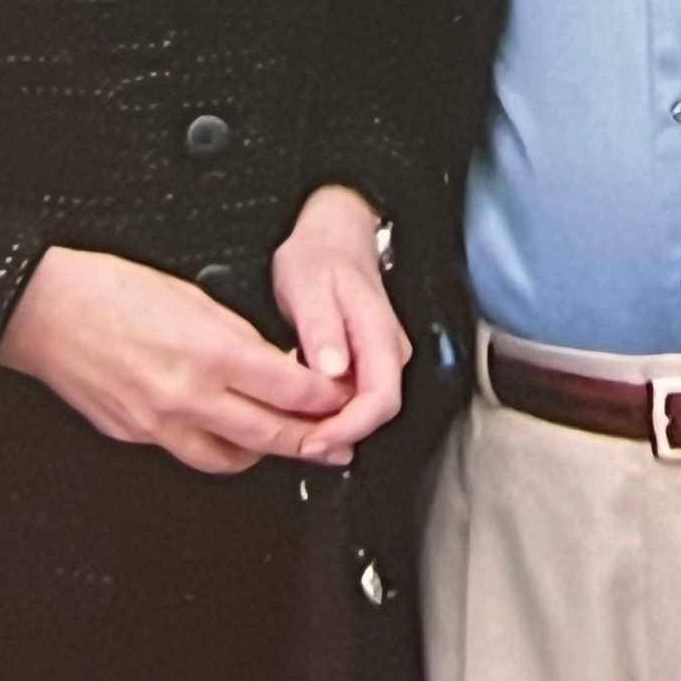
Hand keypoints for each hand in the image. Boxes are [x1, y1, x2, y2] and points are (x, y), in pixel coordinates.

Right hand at [0, 246, 345, 474]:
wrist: (45, 311)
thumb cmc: (109, 291)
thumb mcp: (193, 297)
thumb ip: (238, 336)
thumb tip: (273, 363)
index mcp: (210, 351)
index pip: (291, 390)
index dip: (327, 398)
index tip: (342, 396)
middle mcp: (187, 394)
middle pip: (272, 435)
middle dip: (313, 440)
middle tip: (335, 439)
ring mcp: (160, 422)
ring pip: (233, 459)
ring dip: (265, 452)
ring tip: (285, 440)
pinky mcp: (137, 435)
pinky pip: (190, 453)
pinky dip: (218, 448)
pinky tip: (228, 434)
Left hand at [270, 185, 409, 463]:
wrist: (334, 235)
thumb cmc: (320, 257)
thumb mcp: (309, 287)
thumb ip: (322, 330)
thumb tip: (334, 371)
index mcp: (379, 334)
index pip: (380, 398)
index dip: (348, 427)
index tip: (315, 441)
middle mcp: (388, 350)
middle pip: (375, 411)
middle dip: (338, 435)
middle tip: (297, 445)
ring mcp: (379, 357)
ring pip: (364, 407)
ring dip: (332, 426)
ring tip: (293, 430)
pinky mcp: (365, 361)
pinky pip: (353, 396)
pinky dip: (328, 411)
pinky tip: (300, 411)